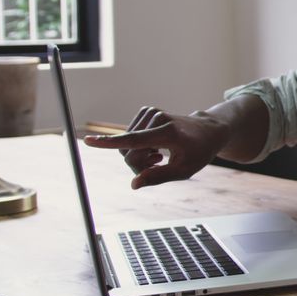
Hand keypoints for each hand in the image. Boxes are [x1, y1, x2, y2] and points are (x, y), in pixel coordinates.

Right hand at [83, 107, 231, 188]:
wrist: (208, 131)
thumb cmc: (199, 152)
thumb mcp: (185, 170)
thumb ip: (159, 177)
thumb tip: (134, 184)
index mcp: (168, 133)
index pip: (134, 140)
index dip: (110, 143)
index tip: (88, 141)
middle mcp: (157, 118)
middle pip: (128, 152)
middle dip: (138, 166)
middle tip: (157, 166)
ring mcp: (151, 113)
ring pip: (126, 145)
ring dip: (139, 156)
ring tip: (159, 156)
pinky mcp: (146, 111)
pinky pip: (129, 137)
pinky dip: (139, 146)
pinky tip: (155, 147)